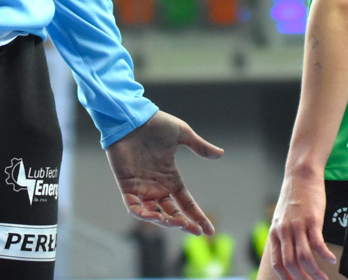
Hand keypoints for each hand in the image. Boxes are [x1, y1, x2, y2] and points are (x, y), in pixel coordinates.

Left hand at [106, 110, 223, 235]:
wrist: (132, 116)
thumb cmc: (156, 123)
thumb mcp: (182, 134)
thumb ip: (200, 146)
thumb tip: (220, 153)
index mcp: (171, 178)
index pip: (186, 203)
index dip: (197, 216)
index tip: (210, 231)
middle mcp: (157, 187)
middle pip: (172, 213)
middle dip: (183, 224)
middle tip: (195, 231)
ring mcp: (141, 188)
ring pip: (153, 214)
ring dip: (165, 221)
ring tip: (177, 223)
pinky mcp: (126, 186)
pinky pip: (133, 207)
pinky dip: (142, 214)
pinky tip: (154, 217)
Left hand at [266, 168, 333, 279]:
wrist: (301, 175)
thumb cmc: (294, 197)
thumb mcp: (282, 218)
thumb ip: (284, 235)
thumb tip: (289, 252)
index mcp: (275, 233)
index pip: (278, 263)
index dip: (286, 278)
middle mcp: (284, 231)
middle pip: (290, 264)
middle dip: (302, 279)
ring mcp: (297, 225)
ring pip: (304, 257)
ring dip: (315, 272)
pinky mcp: (311, 219)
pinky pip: (317, 243)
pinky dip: (324, 255)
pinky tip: (331, 261)